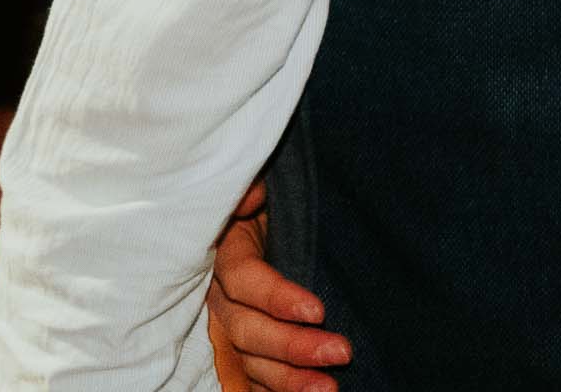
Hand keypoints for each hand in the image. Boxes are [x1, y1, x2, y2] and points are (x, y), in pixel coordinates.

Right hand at [207, 179, 349, 391]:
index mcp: (223, 255)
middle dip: (293, 346)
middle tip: (341, 352)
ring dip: (288, 380)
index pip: (244, 280)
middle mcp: (219, 298)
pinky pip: (251, 376)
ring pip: (250, 360)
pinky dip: (273, 390)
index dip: (277, 297)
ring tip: (327, 389)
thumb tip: (253, 197)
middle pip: (249, 329)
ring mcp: (228, 326)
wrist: (263, 217)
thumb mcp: (262, 188)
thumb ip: (251, 191)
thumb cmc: (269, 203)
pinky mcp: (241, 345)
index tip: (317, 310)